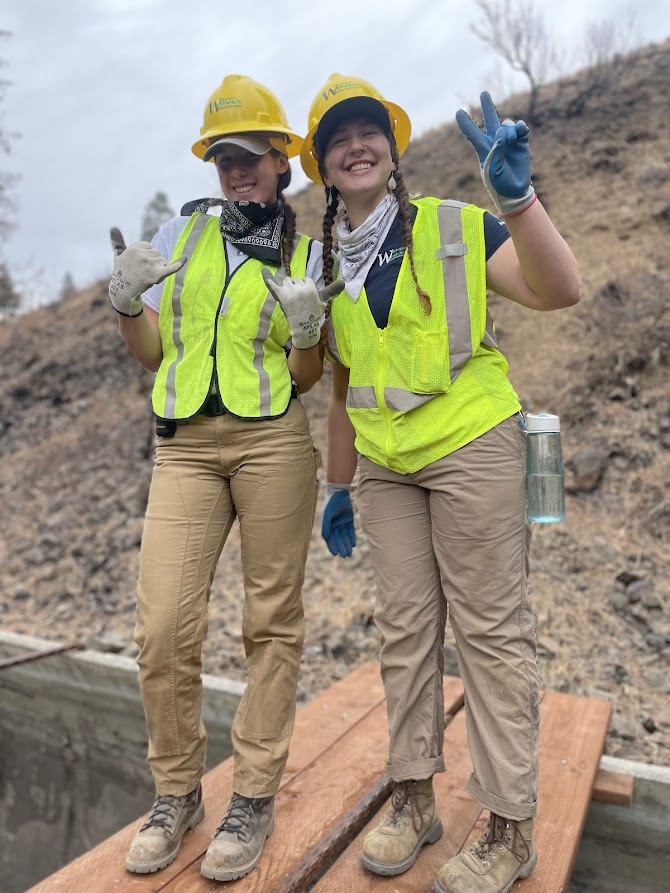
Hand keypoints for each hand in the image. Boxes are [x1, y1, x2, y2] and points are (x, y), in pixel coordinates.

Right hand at [108, 227, 187, 316]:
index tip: (140, 264)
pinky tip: (185, 259)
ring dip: (158, 269)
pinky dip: (178, 264)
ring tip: (148, 276)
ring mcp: (149, 264)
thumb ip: (118, 242)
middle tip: (143, 272)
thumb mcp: (118, 256)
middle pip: (157, 253)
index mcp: (134, 248)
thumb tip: (113, 228)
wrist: (123, 291)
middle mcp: (142, 254)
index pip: (149, 246)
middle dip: (153, 262)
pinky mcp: (156, 274)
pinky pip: (171, 267)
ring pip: (163, 261)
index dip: (147, 255)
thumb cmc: (121, 273)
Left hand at [262, 268, 343, 349]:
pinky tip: (263, 270)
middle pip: (295, 280)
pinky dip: (267, 276)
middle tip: (299, 303)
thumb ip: (331, 290)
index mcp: (310, 286)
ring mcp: (289, 291)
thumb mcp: (323, 300)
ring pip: (286, 281)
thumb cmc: (314, 314)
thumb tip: (343, 282)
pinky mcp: (280, 295)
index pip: (305, 280)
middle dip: (296, 288)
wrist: (304, 327)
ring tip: (292, 301)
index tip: (307, 300)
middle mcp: (299, 287)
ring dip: (288, 288)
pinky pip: (272, 283)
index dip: (305, 289)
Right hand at [321, 490, 355, 557]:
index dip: (332, 546)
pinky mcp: (349, 520)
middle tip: (345, 556)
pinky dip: (352, 537)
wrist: (339, 493)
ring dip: (347, 544)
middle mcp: (334, 526)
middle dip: (341, 547)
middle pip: (338, 539)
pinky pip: (350, 531)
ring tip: (349, 553)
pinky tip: (353, 544)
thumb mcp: (328, 514)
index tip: (336, 554)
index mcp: (327, 525)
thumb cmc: (331, 503)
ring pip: (344, 536)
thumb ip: (326, 525)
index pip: (330, 539)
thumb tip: (325, 537)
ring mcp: (342, 523)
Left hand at [455, 92, 535, 217]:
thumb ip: (496, 149)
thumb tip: (503, 131)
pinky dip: (520, 127)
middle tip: (483, 94)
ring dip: (508, 128)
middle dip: (487, 106)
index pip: (472, 133)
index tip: (459, 112)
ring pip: (506, 124)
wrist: (514, 191)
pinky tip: (519, 132)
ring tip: (510, 139)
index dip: (466, 123)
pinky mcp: (522, 142)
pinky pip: (521, 127)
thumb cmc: (499, 183)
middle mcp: (496, 142)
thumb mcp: (493, 169)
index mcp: (483, 149)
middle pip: (490, 120)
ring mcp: (509, 141)